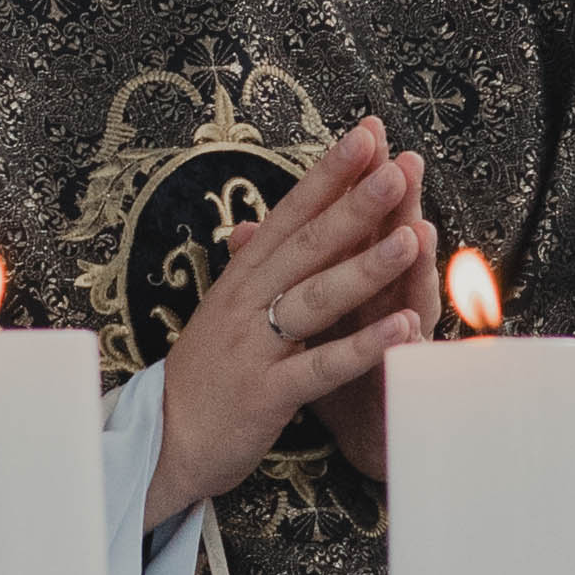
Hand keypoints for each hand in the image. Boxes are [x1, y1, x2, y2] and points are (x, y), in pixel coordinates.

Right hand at [149, 119, 437, 523]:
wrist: (163, 441)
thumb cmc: (206, 372)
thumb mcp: (224, 309)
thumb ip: (250, 267)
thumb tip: (258, 221)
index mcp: (243, 276)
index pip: (291, 213)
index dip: (329, 173)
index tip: (368, 133)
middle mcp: (247, 301)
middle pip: (307, 244)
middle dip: (355, 205)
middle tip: (398, 168)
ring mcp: (256, 346)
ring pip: (316, 298)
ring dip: (365, 267)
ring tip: (411, 238)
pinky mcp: (266, 393)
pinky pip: (320, 366)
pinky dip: (363, 347)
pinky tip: (402, 328)